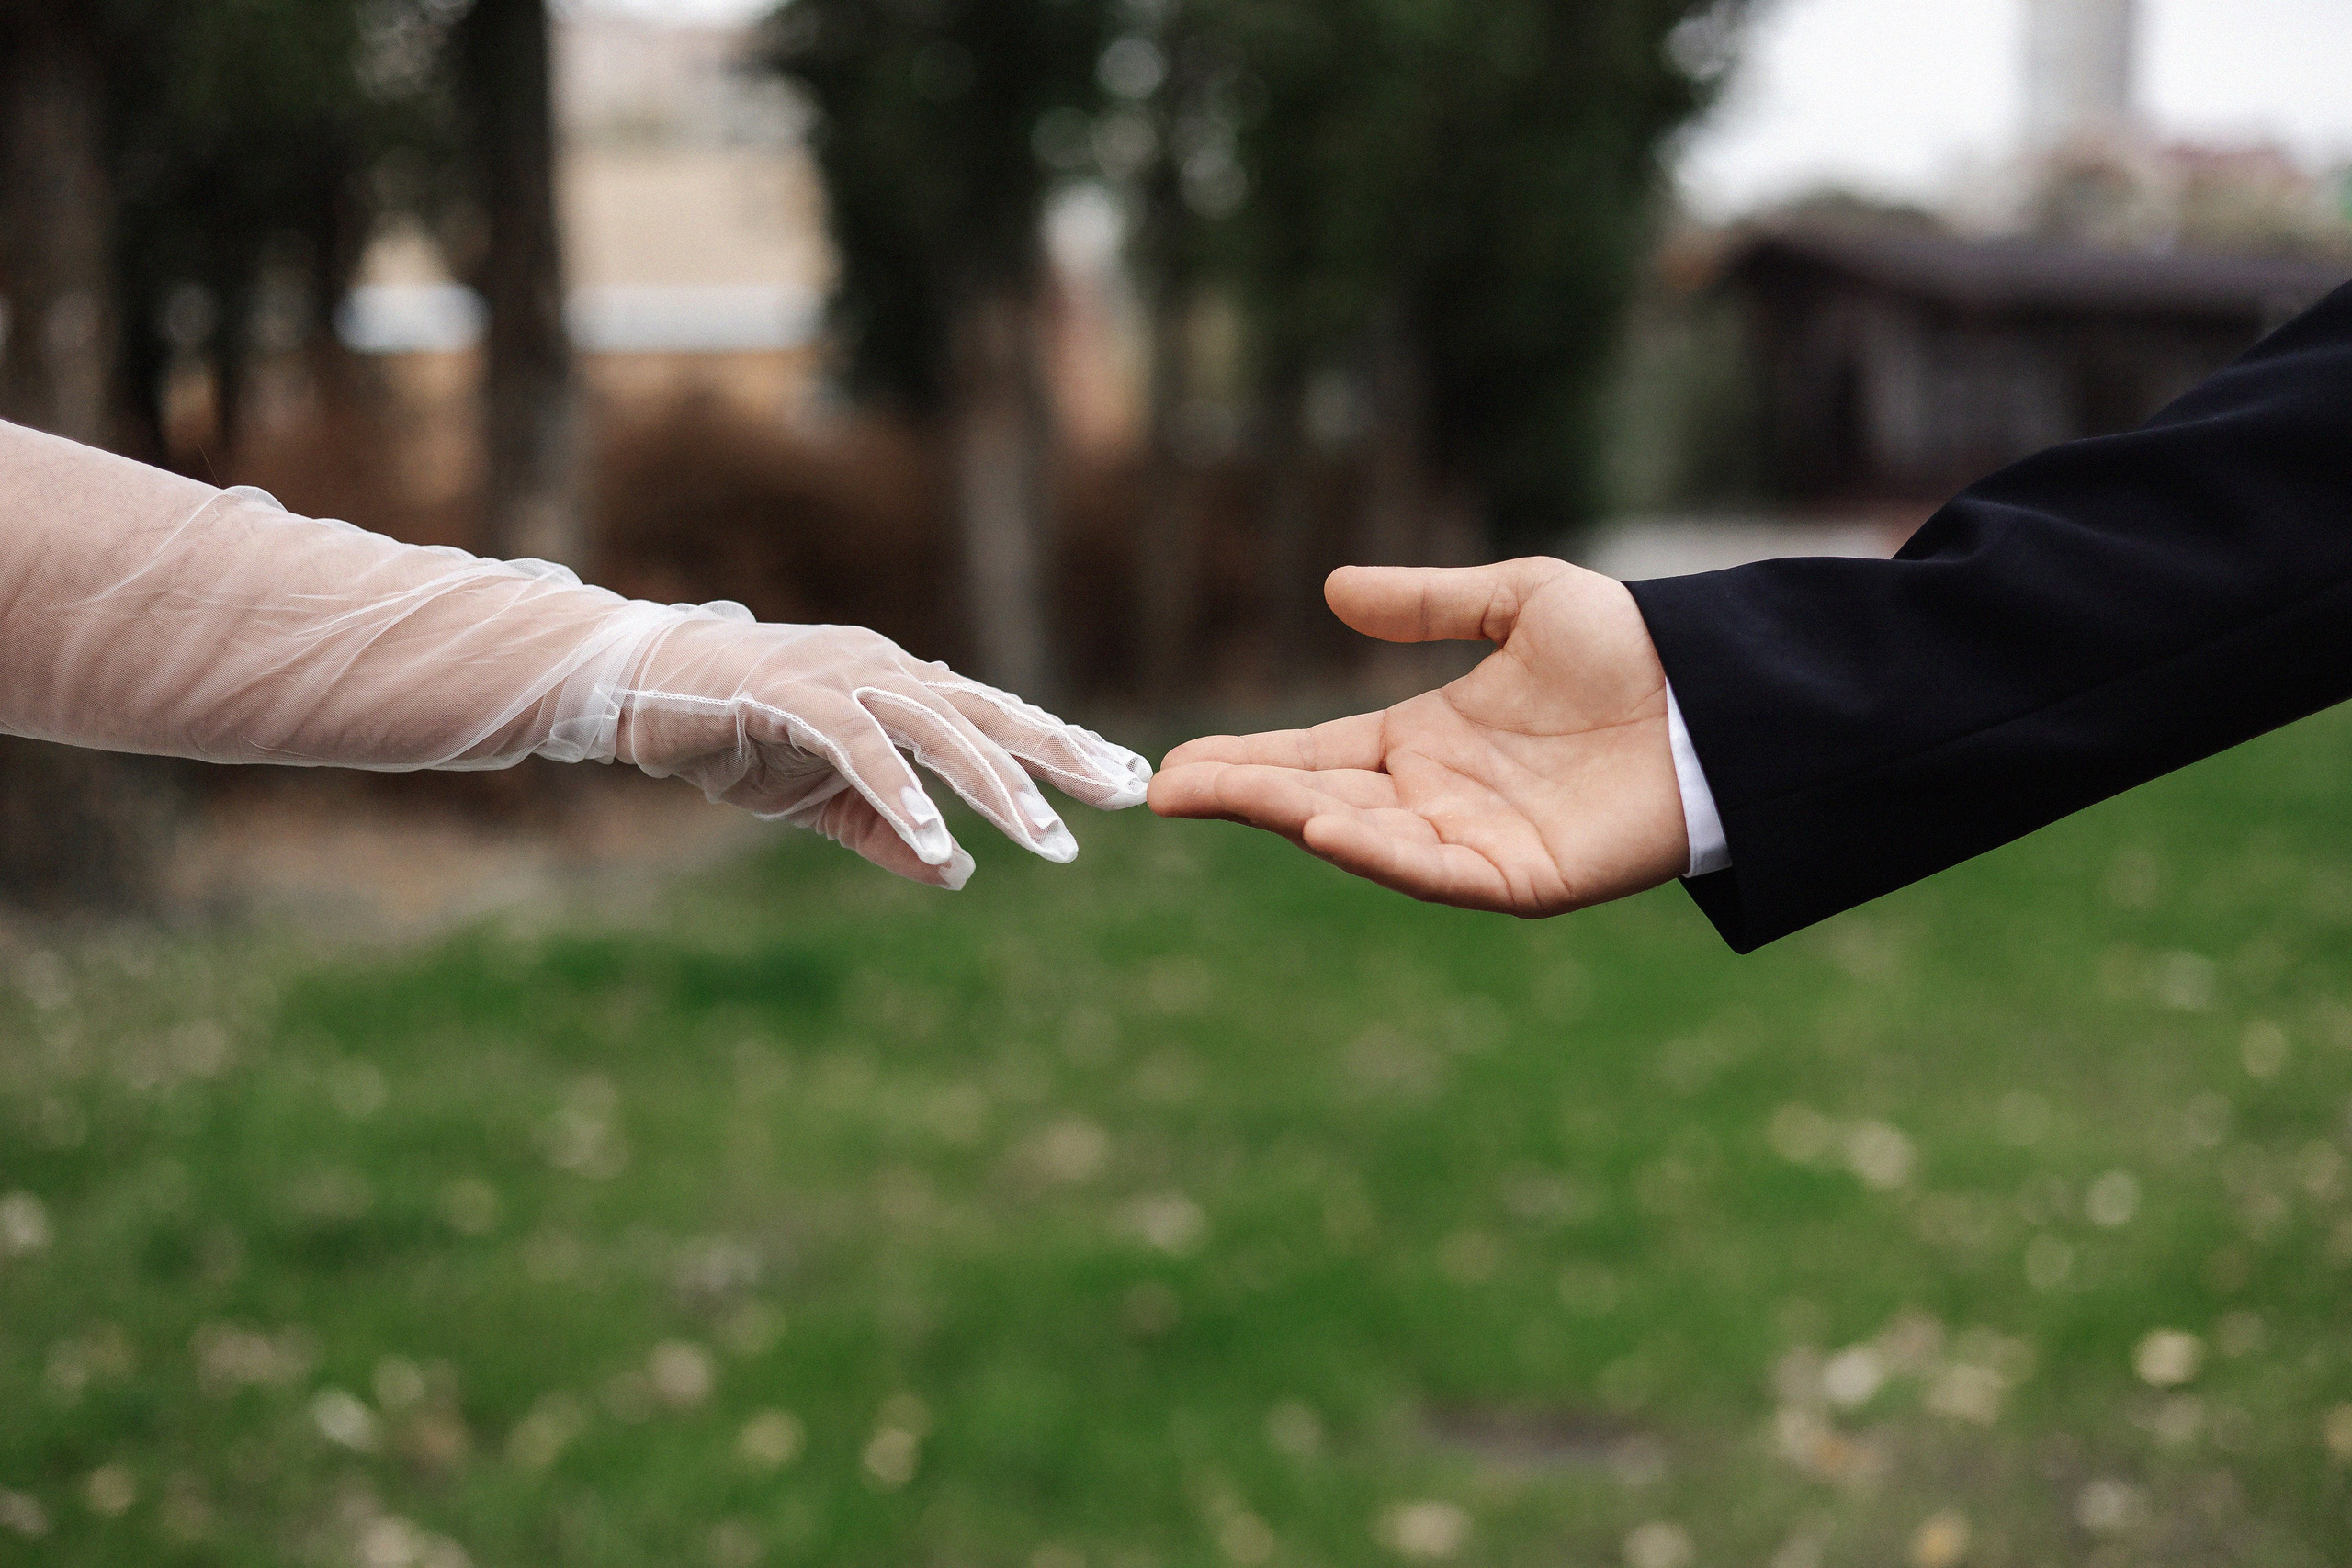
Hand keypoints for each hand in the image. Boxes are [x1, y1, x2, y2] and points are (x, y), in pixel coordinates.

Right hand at [617, 613, 1151, 889]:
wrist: (639, 689)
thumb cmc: (737, 736)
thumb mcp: (828, 801)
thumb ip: (893, 836)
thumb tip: (960, 878)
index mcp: (903, 686)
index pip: (999, 717)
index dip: (1062, 747)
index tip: (1128, 779)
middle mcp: (886, 670)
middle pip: (992, 716)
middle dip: (1061, 759)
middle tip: (1122, 798)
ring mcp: (841, 677)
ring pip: (941, 733)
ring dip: (997, 790)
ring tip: (1047, 843)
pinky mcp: (790, 697)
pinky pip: (861, 752)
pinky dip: (902, 797)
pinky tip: (939, 844)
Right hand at [1148, 558, 1687, 914]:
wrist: (1723, 694)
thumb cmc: (1631, 648)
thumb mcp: (1516, 602)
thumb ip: (1428, 603)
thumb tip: (1332, 589)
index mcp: (1425, 740)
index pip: (1315, 754)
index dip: (1248, 759)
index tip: (1178, 763)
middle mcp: (1437, 798)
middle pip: (1319, 798)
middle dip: (1243, 795)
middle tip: (1165, 791)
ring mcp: (1475, 842)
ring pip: (1364, 837)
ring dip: (1295, 818)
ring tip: (1226, 798)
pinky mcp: (1521, 877)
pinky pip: (1436, 872)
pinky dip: (1378, 853)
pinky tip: (1326, 826)